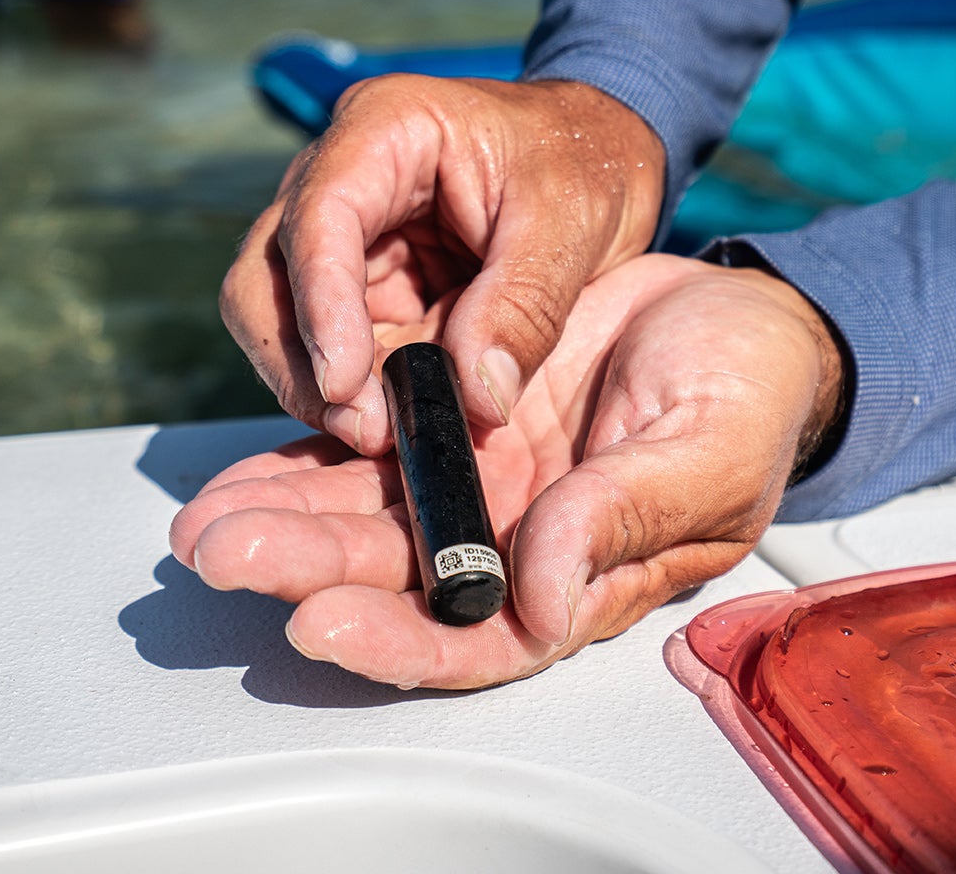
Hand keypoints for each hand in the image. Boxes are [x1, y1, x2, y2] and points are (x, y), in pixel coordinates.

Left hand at [172, 253, 843, 688]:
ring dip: (285, 520)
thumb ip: (623, 519)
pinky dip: (308, 458)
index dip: (398, 640)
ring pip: (368, 518)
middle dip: (306, 569)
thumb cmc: (747, 390)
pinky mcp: (459, 418)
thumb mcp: (707, 449)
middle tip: (224, 553)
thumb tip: (539, 594)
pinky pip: (371, 446)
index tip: (320, 621)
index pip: (478, 635)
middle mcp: (517, 540)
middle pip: (396, 580)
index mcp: (582, 572)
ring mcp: (483, 480)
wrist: (738, 315)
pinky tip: (249, 470)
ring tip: (208, 519)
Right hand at [221, 75, 665, 456]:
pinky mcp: (366, 289)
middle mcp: (343, 177)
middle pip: (269, 272)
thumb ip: (524, 308)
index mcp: (386, 129)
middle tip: (364, 427)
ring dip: (323, 387)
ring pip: (284, 320)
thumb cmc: (585, 162)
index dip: (320, 302)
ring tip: (383, 434)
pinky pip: (335, 349)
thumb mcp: (570, 224)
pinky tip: (393, 424)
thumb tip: (476, 399)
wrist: (601, 161)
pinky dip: (356, 393)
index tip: (345, 382)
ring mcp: (348, 237)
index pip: (320, 214)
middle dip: (302, 360)